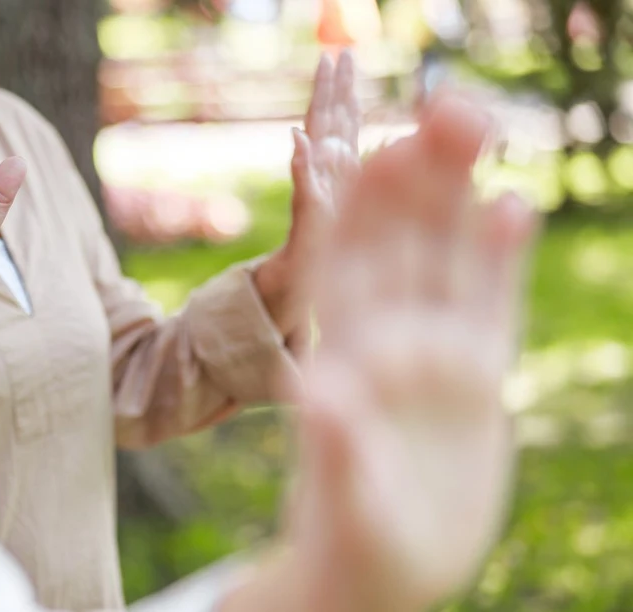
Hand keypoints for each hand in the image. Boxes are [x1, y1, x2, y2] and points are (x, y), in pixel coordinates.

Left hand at [228, 95, 534, 611]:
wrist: (377, 577)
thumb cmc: (350, 548)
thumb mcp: (344, 502)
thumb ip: (337, 447)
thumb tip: (323, 392)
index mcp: (343, 362)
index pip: (346, 267)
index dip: (358, 205)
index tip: (373, 142)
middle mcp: (384, 344)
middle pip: (401, 242)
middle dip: (419, 174)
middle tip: (445, 100)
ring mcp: (431, 355)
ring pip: (445, 258)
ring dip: (457, 194)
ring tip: (475, 123)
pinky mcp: (473, 379)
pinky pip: (488, 303)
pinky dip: (497, 258)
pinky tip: (511, 206)